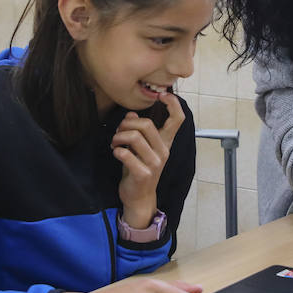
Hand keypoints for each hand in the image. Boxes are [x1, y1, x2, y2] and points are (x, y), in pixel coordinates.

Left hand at [113, 91, 183, 227]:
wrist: (139, 197)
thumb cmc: (138, 169)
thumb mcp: (139, 148)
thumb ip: (137, 131)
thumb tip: (131, 114)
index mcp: (165, 142)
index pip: (178, 120)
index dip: (173, 104)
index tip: (162, 95)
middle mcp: (163, 151)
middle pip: (147, 124)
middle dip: (127, 123)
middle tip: (118, 131)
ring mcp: (155, 163)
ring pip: (135, 137)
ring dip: (119, 136)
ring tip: (115, 142)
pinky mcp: (143, 174)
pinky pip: (126, 155)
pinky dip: (117, 151)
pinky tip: (116, 153)